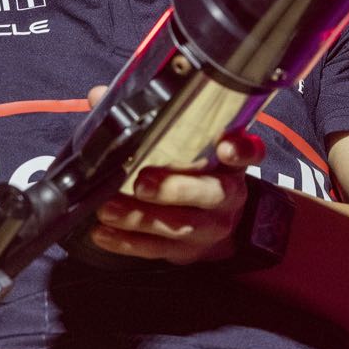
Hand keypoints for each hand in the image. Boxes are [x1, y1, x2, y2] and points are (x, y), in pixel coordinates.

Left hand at [83, 86, 265, 264]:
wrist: (211, 222)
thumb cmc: (191, 173)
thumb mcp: (181, 145)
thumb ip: (143, 121)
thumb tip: (99, 96)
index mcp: (229, 162)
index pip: (249, 152)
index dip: (241, 150)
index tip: (225, 146)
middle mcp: (227, 195)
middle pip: (211, 193)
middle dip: (175, 189)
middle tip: (141, 183)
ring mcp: (210, 227)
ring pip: (181, 226)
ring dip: (142, 218)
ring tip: (109, 209)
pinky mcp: (189, 252)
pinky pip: (158, 249)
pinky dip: (128, 243)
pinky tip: (104, 234)